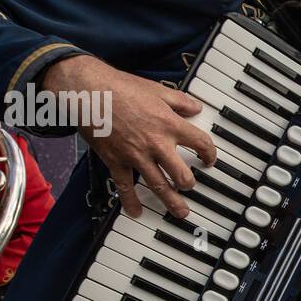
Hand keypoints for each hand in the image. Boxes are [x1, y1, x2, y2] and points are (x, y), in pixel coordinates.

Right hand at [45, 55, 214, 218]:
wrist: (89, 91)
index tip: (209, 159)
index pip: (201, 144)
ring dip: (171, 202)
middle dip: (189, 184)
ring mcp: (136, 156)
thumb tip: (196, 108)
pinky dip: (130, 202)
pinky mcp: (116, 162)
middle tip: (190, 187)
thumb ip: (180, 101)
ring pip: (158, 186)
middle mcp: (156, 144)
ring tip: (180, 212)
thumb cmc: (121, 87)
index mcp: (170, 125)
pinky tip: (136, 211)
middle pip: (181, 174)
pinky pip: (125, 187)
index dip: (210, 154)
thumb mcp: (157, 90)